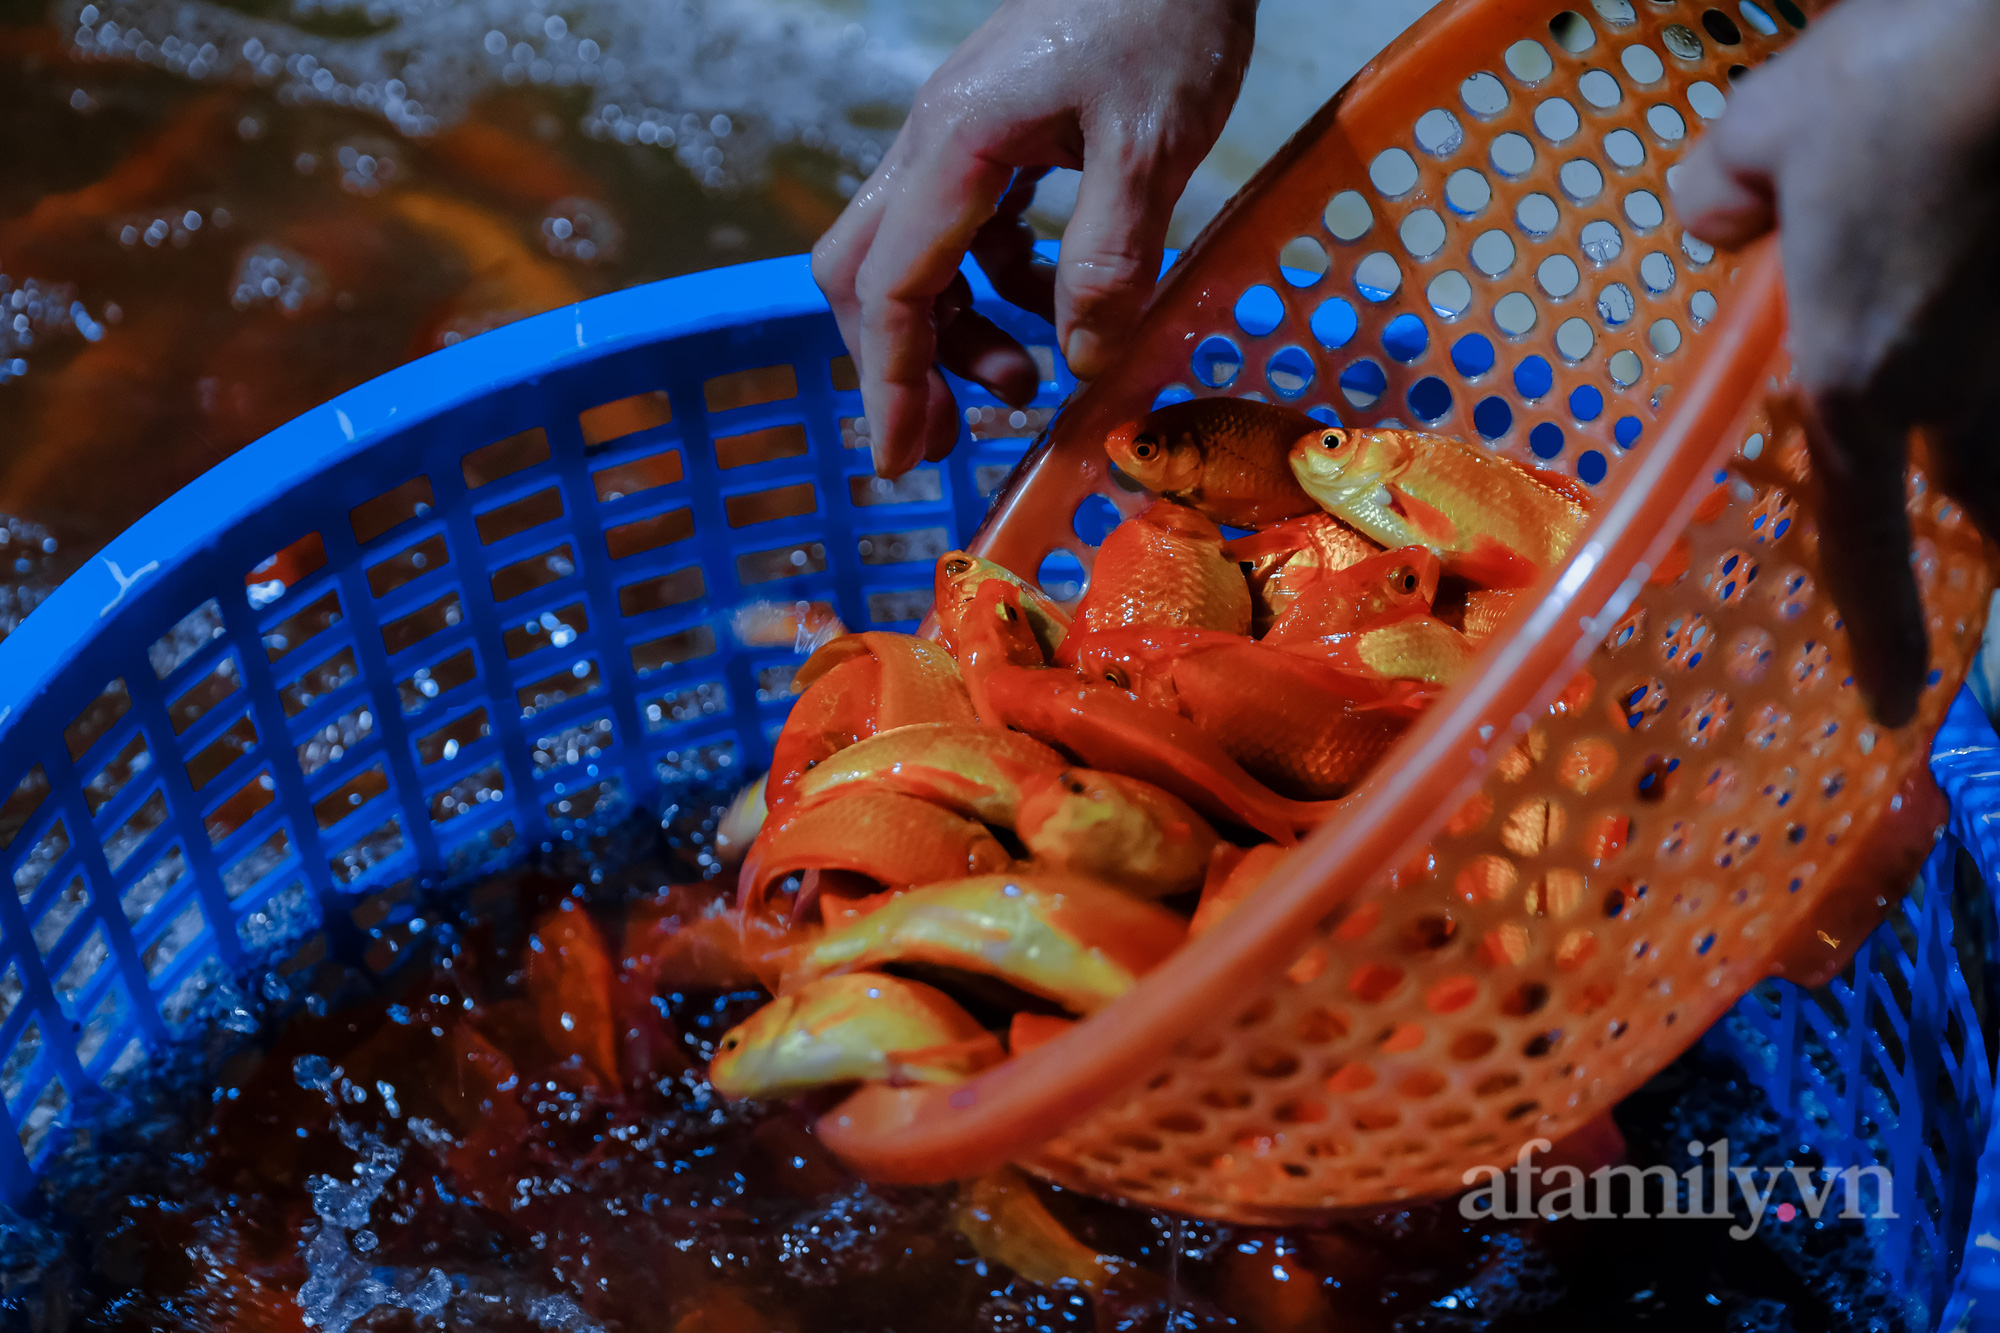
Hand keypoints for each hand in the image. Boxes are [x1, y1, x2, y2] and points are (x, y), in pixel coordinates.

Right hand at [811, 0, 1256, 477]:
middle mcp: (934, 143)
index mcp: (956, 147)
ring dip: (951, 332)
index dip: (890, 383)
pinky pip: (964, 230)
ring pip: (911, 255)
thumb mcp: (1153, 142)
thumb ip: (1112, 256)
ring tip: (1022, 380)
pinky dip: (994, 287)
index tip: (900, 461)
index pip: (893, 287)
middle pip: (866, 273)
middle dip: (894, 365)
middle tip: (943, 438)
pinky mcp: (995, 133)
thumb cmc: (1162, 12)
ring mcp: (958, 136)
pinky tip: (1056, 306)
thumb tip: (1082, 360)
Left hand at [1672, 0, 1999, 726]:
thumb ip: (1723, 198)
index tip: (1893, 704)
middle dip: (1977, 527)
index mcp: (1859, 377)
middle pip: (1988, 496)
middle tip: (1964, 538)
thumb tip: (1720, 227)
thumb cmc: (1900, 78)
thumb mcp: (1761, 131)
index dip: (1880, 634)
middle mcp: (1970, 384)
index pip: (1864, 542)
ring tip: (1978, 462)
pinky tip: (1989, 305)